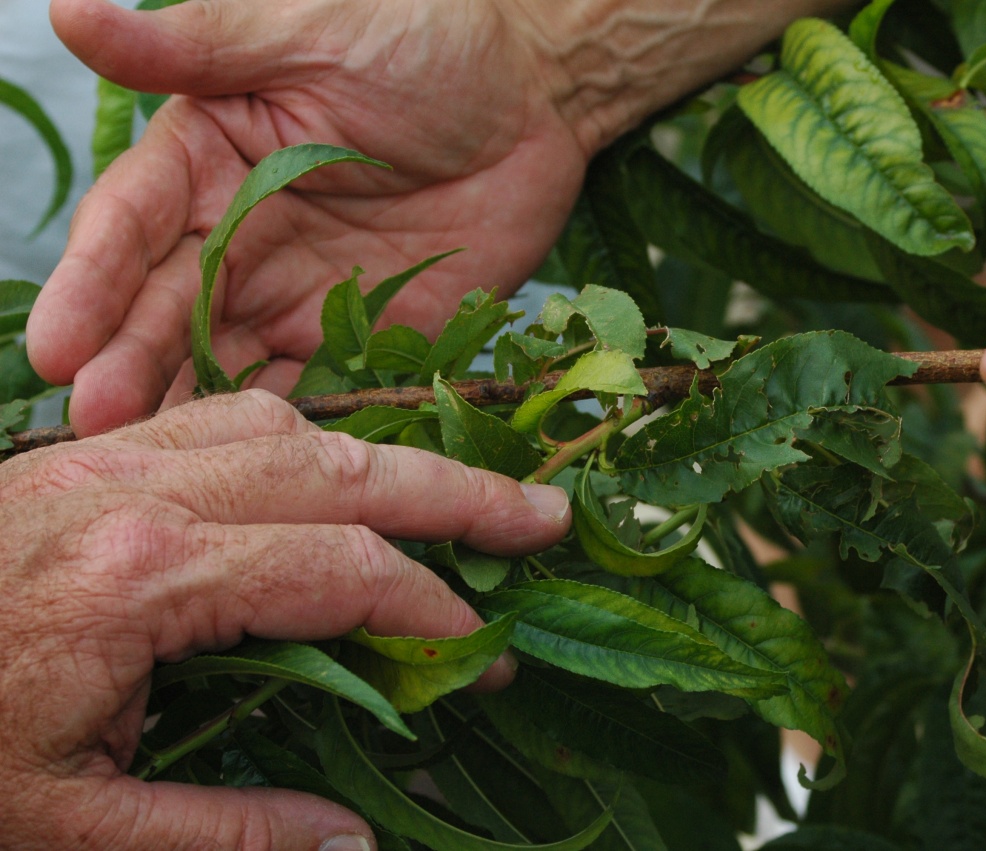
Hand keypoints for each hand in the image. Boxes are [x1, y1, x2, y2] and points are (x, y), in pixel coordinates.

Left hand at [0, 390, 571, 849]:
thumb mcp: (67, 825)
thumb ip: (224, 832)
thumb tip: (350, 843)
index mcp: (143, 579)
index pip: (342, 569)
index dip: (430, 609)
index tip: (482, 653)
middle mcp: (137, 492)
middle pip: (342, 464)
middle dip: (455, 490)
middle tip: (540, 515)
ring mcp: (105, 459)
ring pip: (286, 422)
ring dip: (382, 453)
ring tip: (452, 490)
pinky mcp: (80, 456)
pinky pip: (222, 419)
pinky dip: (303, 441)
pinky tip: (330, 473)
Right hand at [27, 0, 588, 435]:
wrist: (535, 95)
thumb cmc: (420, 36)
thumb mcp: (307, 29)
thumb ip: (198, 45)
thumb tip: (67, 13)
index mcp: (205, 160)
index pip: (130, 226)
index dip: (91, 284)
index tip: (56, 344)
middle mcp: (236, 238)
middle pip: (165, 310)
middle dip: (128, 365)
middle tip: (95, 421)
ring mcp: (296, 296)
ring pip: (225, 362)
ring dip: (189, 410)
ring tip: (156, 462)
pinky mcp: (362, 336)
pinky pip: (313, 390)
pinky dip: (284, 430)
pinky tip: (255, 470)